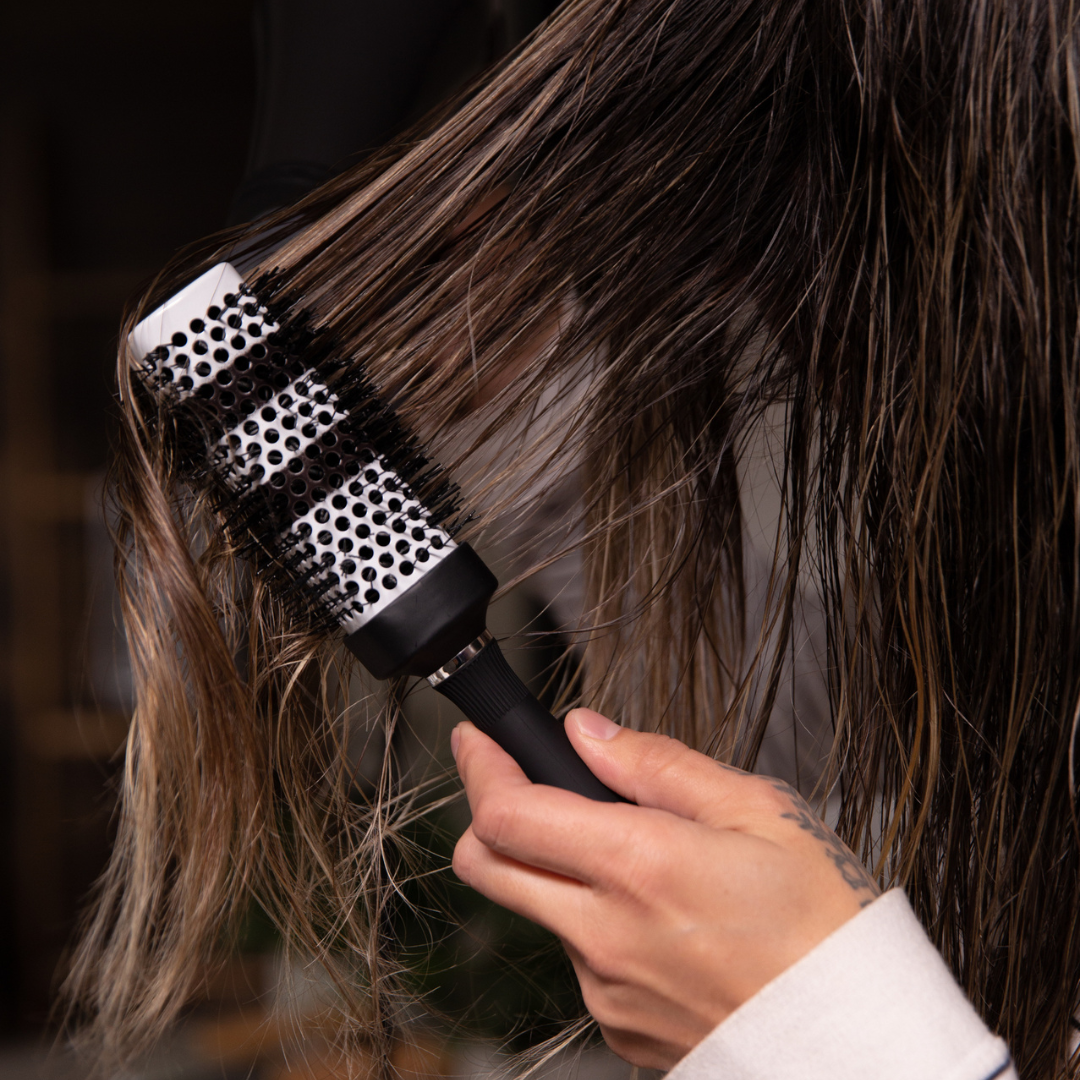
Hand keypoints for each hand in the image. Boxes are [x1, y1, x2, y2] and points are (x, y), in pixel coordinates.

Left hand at [451, 709, 879, 1069]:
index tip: (478, 741)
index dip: (480, 766)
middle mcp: (604, 934)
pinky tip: (665, 922)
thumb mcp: (760, 811)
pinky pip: (582, 961)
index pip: (507, 812)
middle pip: (486, 868)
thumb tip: (590, 733)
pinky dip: (599, 926)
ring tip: (644, 864)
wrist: (861, 1040)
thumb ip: (659, 765)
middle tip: (512, 786)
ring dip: (559, 874)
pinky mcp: (618, 1029)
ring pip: (540, 910)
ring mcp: (606, 990)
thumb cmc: (825, 924)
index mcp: (638, 865)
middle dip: (484, 816)